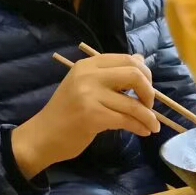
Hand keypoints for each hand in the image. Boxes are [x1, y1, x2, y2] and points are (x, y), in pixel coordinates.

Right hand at [11, 53, 160, 179]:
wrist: (43, 135)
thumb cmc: (67, 112)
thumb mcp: (86, 85)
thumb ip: (112, 73)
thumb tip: (141, 59)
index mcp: (89, 64)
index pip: (127, 59)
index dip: (145, 74)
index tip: (146, 90)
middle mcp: (89, 75)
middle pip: (134, 75)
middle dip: (149, 91)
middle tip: (149, 105)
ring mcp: (89, 95)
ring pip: (133, 103)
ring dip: (148, 116)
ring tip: (152, 125)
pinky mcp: (92, 116)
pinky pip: (126, 120)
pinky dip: (140, 126)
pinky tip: (143, 131)